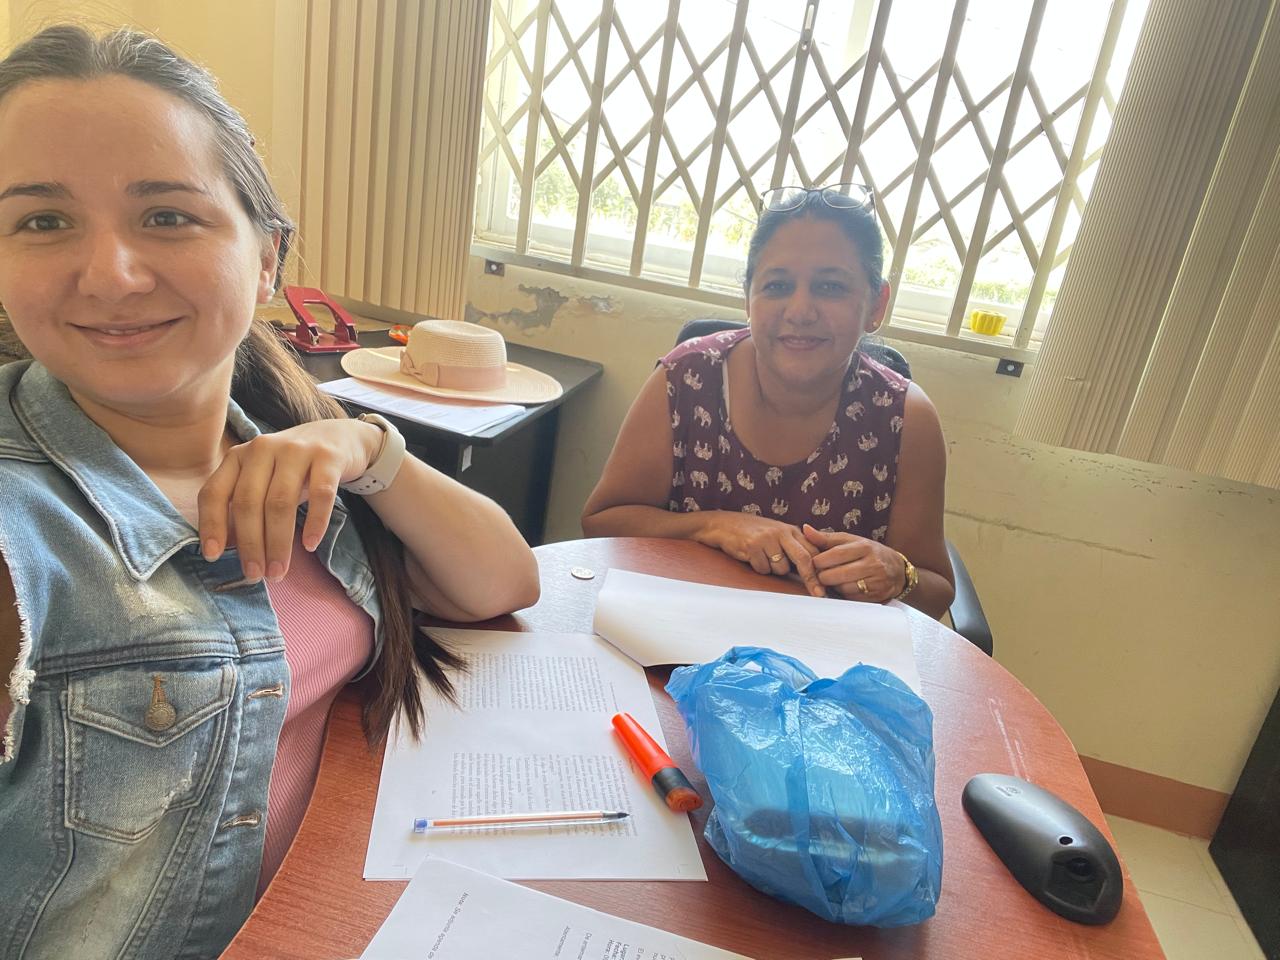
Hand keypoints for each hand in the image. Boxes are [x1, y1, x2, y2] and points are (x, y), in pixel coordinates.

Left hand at [198, 418, 383, 581]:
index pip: (214, 492)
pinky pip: (321, 494)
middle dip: (251, 544)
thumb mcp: (262, 479)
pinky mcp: (327, 456)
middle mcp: (263, 448)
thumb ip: (244, 506)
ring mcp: (296, 450)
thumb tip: (229, 549)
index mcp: (238, 457)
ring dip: (279, 542)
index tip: (214, 556)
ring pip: (280, 502)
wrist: (337, 437)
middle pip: (249, 502)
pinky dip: (315, 522)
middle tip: (256, 575)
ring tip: (279, 571)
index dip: (211, 525)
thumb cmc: (292, 468)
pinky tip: (310, 544)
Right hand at [698, 513, 823, 596]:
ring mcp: (767, 538)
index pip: (812, 551)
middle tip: (818, 595)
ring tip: (761, 558)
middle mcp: (781, 532)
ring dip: (772, 570)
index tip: (826, 587)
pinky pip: (762, 569)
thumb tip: (814, 569)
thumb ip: (794, 547)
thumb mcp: (776, 534)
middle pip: (804, 559)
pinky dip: (758, 568)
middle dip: (812, 579)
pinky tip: (750, 557)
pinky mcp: (752, 545)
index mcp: (791, 530)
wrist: (722, 524)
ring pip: (781, 568)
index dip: (820, 570)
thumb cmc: (751, 532)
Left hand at [802, 524, 905, 601]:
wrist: (896, 569)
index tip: (812, 562)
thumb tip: (805, 529)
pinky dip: (843, 594)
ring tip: (831, 580)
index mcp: (864, 546)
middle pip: (837, 574)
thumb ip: (826, 538)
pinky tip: (843, 587)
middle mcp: (872, 563)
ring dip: (833, 586)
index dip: (819, 560)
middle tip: (819, 574)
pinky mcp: (876, 596)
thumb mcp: (850, 541)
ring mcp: (876, 581)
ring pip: (843, 588)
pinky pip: (852, 598)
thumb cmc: (867, 552)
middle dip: (823, 576)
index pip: (835, 554)